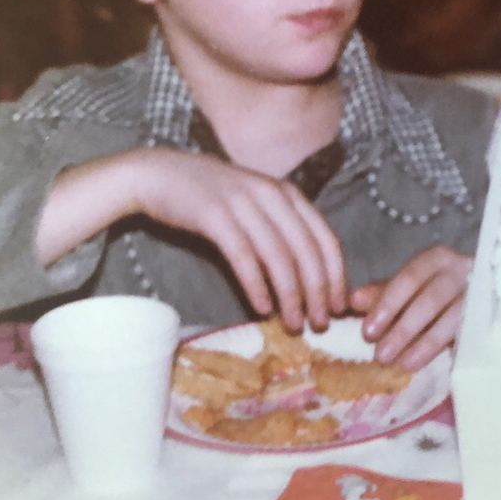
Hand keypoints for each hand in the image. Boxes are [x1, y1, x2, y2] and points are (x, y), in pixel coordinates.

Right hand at [40, 148, 347, 331]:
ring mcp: (245, 204)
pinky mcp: (215, 216)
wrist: (159, 174)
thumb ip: (282, 230)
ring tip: (295, 325)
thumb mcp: (257, 205)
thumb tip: (309, 276)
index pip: (326, 239)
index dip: (337, 276)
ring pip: (280, 257)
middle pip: (308, 252)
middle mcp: (273, 196)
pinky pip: (244, 256)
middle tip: (321, 325)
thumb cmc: (212, 197)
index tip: (340, 307)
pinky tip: (263, 308)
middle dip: (319, 293)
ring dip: (291, 296)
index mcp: (289, 194)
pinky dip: (256, 285)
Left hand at [350, 245, 471, 369]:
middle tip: (380, 355)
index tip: (368, 332)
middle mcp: (462, 271)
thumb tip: (354, 301)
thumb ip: (382, 294)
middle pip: (432, 298)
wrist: (481, 295)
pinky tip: (428, 363)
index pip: (411, 276)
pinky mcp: (489, 315)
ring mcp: (480, 293)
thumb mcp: (407, 289)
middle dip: (404, 328)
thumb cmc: (435, 290)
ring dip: (425, 343)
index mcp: (437, 259)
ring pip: (453, 318)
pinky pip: (467, 333)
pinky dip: (446, 349)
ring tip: (402, 364)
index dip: (388, 303)